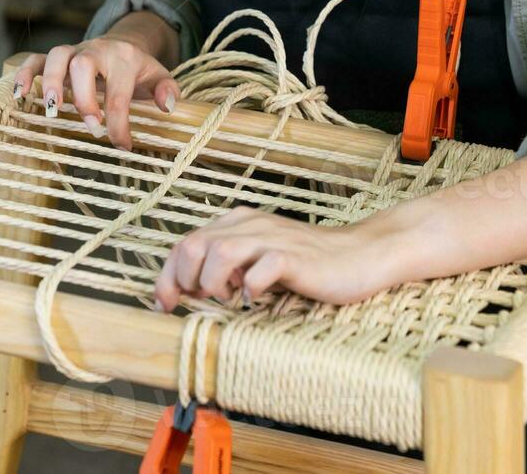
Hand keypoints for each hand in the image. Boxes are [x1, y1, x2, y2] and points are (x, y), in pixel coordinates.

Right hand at [12, 35, 178, 149]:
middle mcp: (96, 50)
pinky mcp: (56, 57)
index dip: (119, 123)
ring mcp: (73, 51)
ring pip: (57, 56)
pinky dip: (24, 75)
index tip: (122, 146)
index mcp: (124, 58)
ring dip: (51, 83)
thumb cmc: (138, 69)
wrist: (123, 44)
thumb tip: (167, 106)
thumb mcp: (160, 76)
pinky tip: (19, 96)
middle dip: (84, 98)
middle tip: (92, 127)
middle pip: (83, 64)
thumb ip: (168, 90)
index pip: (119, 93)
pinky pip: (35, 59)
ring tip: (51, 111)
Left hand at [154, 208, 405, 309]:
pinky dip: (251, 288)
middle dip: (183, 280)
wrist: (361, 255)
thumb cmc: (309, 263)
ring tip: (227, 297)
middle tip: (198, 301)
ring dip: (213, 282)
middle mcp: (251, 225)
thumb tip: (190, 287)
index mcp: (239, 223)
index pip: (186, 243)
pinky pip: (261, 270)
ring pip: (220, 252)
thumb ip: (228, 265)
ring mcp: (273, 239)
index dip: (166, 276)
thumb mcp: (260, 259)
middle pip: (194, 244)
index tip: (166, 304)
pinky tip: (257, 298)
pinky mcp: (294, 257)